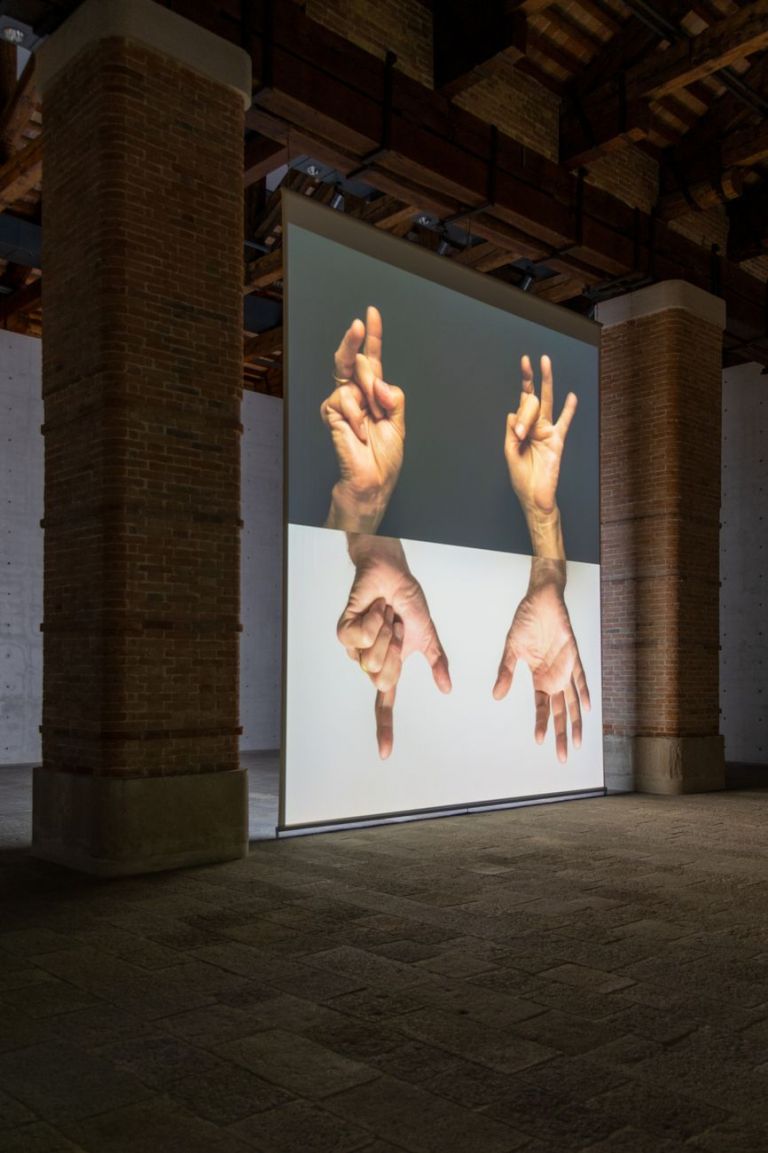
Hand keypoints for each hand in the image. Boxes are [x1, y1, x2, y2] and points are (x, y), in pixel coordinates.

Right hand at [322, 307, 404, 532]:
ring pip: (350, 378)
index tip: (371, 314)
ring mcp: (342, 402)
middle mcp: (356, 394)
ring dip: (367, 396)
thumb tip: (379, 381)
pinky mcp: (331, 413)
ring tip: (372, 421)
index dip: (372, 337)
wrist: (373, 480)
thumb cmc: (384, 457)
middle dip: (356, 341)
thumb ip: (393, 396)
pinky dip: (356, 415)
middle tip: (359, 326)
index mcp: (374, 393)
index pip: (372, 359)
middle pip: (352, 358)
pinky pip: (344, 398)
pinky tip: (359, 431)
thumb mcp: (399, 421)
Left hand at [337, 536, 450, 757]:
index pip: (384, 704)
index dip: (384, 728)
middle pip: (382, 678)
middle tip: (397, 626)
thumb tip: (447, 688)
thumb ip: (437, 662)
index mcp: (388, 667)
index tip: (385, 753)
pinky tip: (373, 609)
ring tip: (385, 614)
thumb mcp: (428, 636)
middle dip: (397, 648)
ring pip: (370, 659)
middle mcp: (369, 662)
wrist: (392, 574)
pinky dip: (372, 620)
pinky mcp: (344, 632)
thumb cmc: (407, 603)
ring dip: (386, 631)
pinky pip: (358, 639)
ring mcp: (355, 649)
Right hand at [493, 558, 589, 762]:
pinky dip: (584, 691)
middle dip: (561, 734)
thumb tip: (497, 696)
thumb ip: (505, 672)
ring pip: (573, 700)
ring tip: (578, 743)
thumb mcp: (512, 649)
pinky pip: (581, 676)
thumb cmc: (526, 621)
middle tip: (562, 757)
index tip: (539, 742)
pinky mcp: (573, 654)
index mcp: (539, 677)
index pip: (541, 707)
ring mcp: (565, 667)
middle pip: (560, 711)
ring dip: (576, 722)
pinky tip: (587, 708)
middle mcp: (554, 676)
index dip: (541, 724)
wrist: (541, 598)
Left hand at [504, 355, 575, 557]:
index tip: (520, 433)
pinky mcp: (557, 440)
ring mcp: (546, 431)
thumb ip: (511, 432)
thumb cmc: (521, 478)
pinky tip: (572, 396)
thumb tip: (513, 411)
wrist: (535, 497)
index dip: (521, 416)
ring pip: (547, 402)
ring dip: (546, 381)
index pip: (519, 408)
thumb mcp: (509, 453)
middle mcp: (533, 427)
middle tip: (527, 361)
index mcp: (519, 429)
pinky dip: (569, 410)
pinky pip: (564, 422)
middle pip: (532, 398)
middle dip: (529, 380)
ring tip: (545, 361)